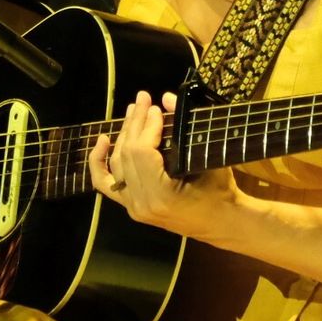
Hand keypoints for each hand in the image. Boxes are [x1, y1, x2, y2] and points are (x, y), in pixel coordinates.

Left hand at [88, 89, 236, 237]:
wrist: (222, 222)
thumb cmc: (220, 191)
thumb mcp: (206, 158)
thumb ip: (185, 127)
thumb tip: (166, 98)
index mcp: (162, 195)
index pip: (141, 153)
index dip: (146, 126)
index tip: (156, 108)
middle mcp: (142, 204)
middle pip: (127, 155)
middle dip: (135, 123)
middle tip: (143, 99)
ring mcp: (133, 207)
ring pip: (118, 164)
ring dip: (124, 134)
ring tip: (133, 111)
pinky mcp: (131, 206)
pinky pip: (105, 183)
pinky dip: (99, 162)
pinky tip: (102, 140)